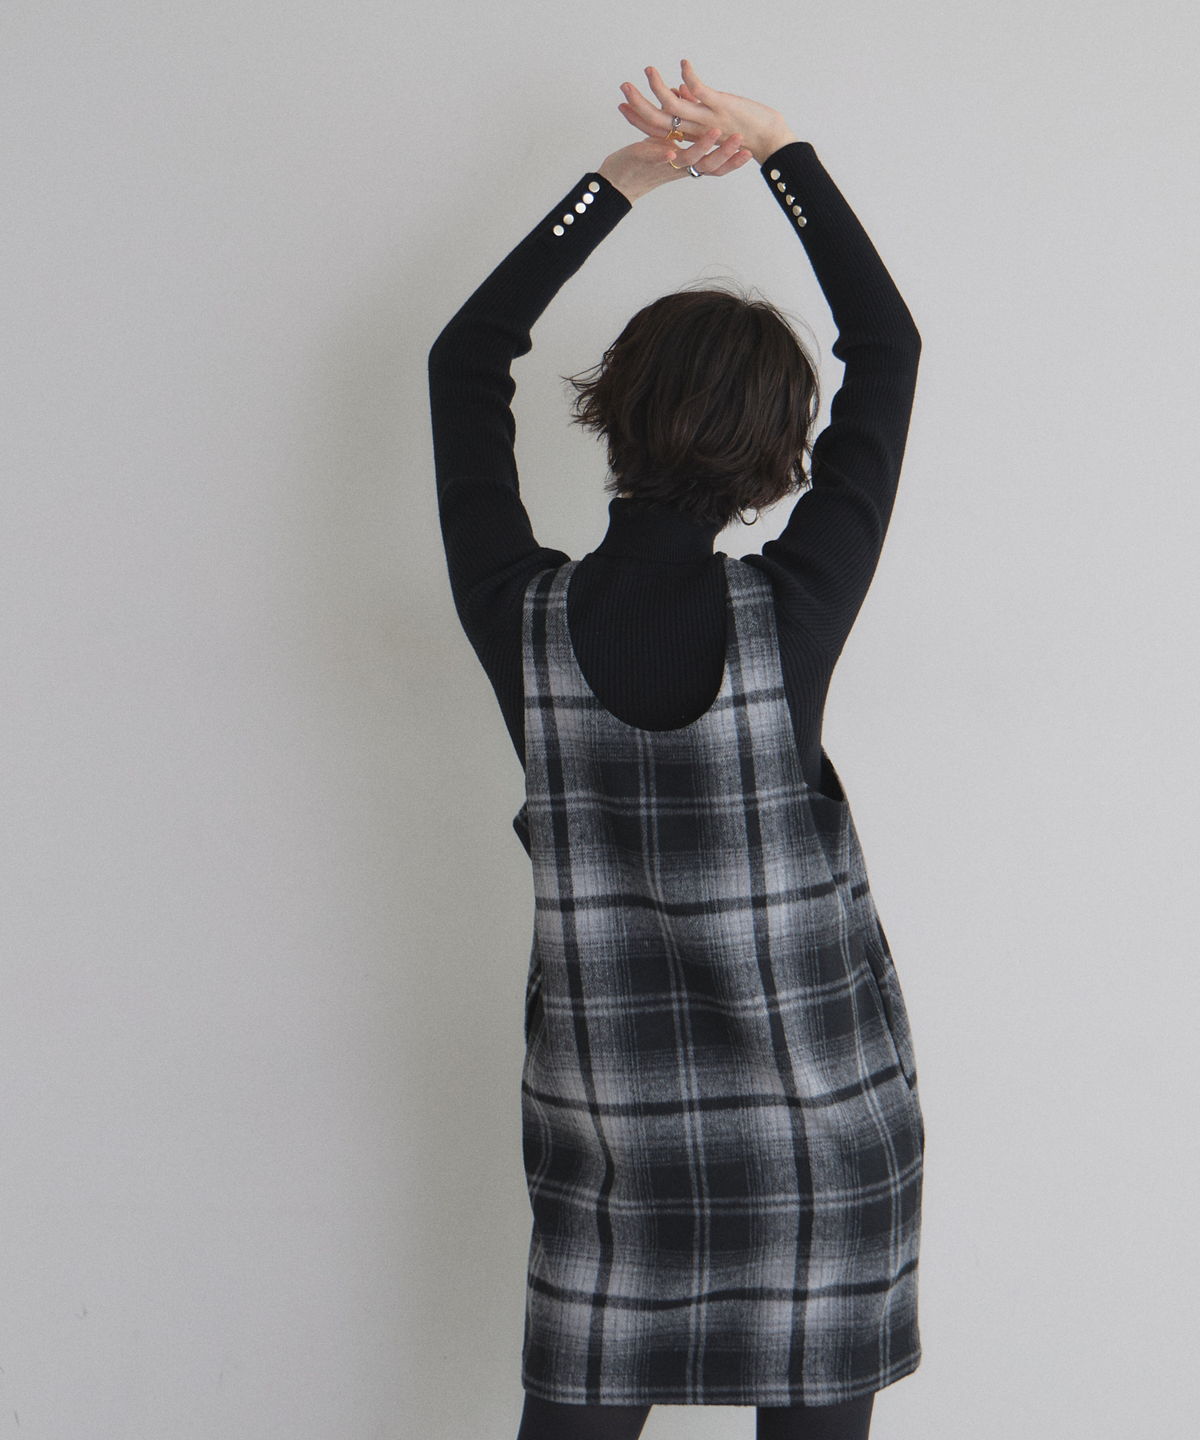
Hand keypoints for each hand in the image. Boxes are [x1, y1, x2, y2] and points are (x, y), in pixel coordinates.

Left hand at [597, 127, 753, 203]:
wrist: (618, 179)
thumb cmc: (645, 160)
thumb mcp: (668, 141)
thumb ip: (681, 126)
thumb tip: (688, 97)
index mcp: (688, 165)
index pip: (715, 166)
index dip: (732, 161)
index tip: (749, 151)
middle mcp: (681, 168)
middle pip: (709, 165)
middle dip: (727, 153)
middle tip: (742, 141)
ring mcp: (666, 166)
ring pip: (689, 160)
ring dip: (704, 147)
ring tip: (717, 134)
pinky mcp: (647, 162)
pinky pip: (659, 160)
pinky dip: (666, 155)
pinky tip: (673, 150)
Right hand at [619, 59, 795, 165]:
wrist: (769, 141)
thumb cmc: (743, 131)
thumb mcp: (711, 121)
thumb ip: (693, 107)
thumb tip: (679, 90)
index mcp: (691, 137)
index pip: (656, 130)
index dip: (637, 118)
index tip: (622, 105)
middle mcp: (694, 131)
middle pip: (658, 121)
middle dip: (638, 104)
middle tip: (623, 87)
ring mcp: (707, 120)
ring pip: (673, 106)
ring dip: (658, 87)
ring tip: (648, 70)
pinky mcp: (720, 107)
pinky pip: (699, 91)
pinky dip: (690, 76)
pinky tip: (683, 63)